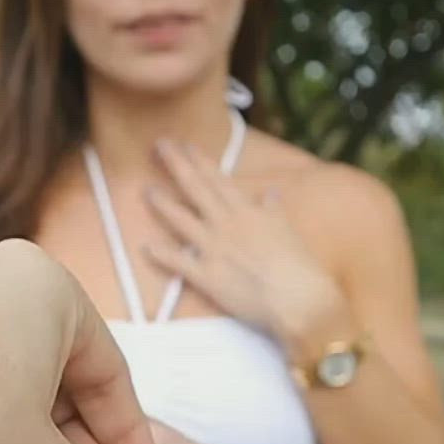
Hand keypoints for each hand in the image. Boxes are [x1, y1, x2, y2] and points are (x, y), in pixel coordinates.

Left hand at [144, 140, 345, 344]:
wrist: (298, 298)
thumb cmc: (298, 266)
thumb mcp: (287, 230)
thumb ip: (273, 210)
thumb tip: (271, 193)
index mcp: (247, 211)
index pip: (218, 179)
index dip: (200, 160)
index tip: (186, 145)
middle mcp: (226, 224)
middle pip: (196, 188)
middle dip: (176, 165)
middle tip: (159, 145)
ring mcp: (214, 249)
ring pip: (181, 220)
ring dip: (162, 203)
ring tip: (146, 189)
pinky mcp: (207, 276)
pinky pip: (178, 263)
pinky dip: (161, 254)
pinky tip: (145, 246)